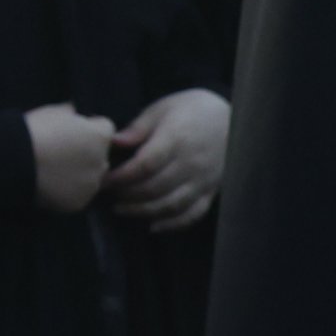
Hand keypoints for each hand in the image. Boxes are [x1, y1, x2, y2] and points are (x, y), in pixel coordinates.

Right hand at [25, 102, 117, 212]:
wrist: (12, 162)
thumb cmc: (32, 132)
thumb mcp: (54, 111)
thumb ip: (73, 114)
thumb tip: (76, 116)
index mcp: (99, 137)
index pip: (106, 128)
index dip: (89, 128)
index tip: (72, 130)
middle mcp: (102, 162)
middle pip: (101, 155)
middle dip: (87, 153)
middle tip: (61, 152)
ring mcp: (91, 185)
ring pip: (91, 177)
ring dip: (79, 173)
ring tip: (54, 169)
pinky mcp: (79, 203)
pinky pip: (79, 194)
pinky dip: (68, 190)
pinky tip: (51, 183)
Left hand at [104, 87, 230, 228]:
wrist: (233, 119)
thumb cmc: (191, 109)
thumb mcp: (162, 109)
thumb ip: (138, 128)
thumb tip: (112, 142)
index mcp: (176, 139)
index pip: (145, 165)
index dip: (121, 176)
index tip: (102, 179)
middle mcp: (191, 164)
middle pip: (155, 188)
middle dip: (126, 194)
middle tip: (106, 194)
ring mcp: (203, 181)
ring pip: (171, 205)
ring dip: (143, 211)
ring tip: (121, 209)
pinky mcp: (211, 192)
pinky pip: (193, 214)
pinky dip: (173, 224)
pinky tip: (153, 226)